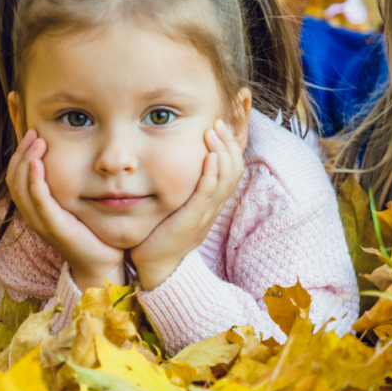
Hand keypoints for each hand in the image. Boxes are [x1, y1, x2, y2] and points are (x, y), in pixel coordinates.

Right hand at [6, 129, 124, 289]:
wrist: (101, 263)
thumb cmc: (91, 233)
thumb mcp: (75, 206)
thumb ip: (68, 187)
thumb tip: (74, 160)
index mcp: (35, 210)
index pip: (15, 178)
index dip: (19, 155)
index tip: (31, 134)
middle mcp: (32, 216)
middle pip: (13, 179)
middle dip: (21, 153)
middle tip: (33, 132)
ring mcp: (41, 222)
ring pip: (20, 187)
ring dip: (26, 161)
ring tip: (36, 141)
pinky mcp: (53, 227)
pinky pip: (38, 200)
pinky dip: (35, 181)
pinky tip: (38, 163)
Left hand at [129, 119, 243, 289]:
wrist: (156, 268)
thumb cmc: (160, 235)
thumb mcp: (176, 206)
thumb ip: (181, 187)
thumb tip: (175, 163)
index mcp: (212, 203)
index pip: (232, 170)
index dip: (231, 147)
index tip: (220, 126)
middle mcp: (213, 208)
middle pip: (235, 171)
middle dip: (228, 143)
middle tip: (218, 123)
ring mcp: (205, 215)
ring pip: (226, 180)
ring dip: (221, 152)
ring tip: (214, 131)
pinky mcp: (192, 222)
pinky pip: (207, 196)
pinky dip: (211, 175)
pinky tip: (209, 158)